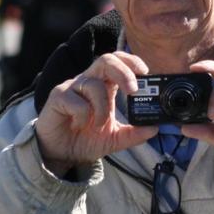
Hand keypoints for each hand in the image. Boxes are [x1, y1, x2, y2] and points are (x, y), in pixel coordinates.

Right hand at [35, 52, 156, 175]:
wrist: (59, 153)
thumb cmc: (85, 140)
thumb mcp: (114, 139)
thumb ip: (133, 134)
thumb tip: (155, 128)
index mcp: (104, 86)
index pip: (119, 62)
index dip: (132, 62)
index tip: (146, 73)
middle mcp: (89, 81)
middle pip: (107, 60)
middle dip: (124, 72)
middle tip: (133, 90)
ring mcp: (72, 87)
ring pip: (94, 85)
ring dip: (103, 108)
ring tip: (99, 125)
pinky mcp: (58, 97)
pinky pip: (77, 102)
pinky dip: (83, 116)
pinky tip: (79, 125)